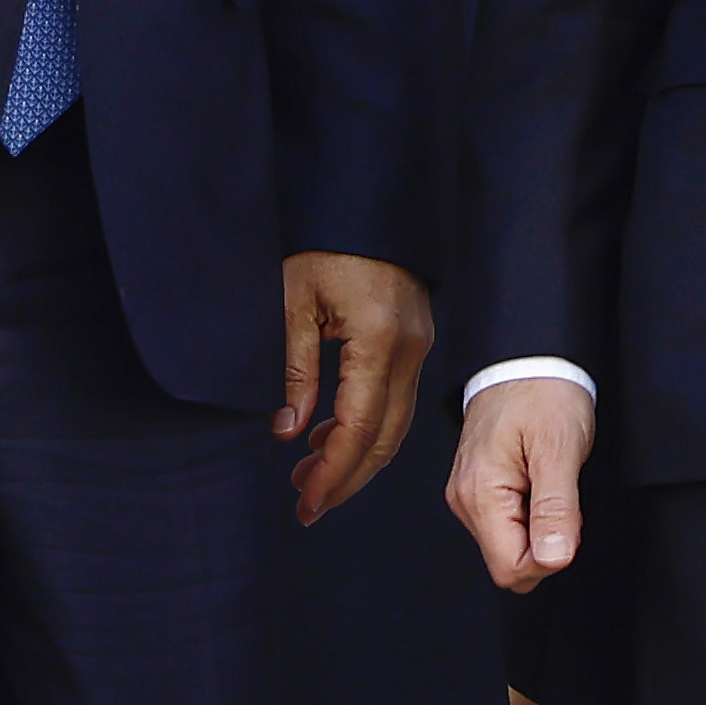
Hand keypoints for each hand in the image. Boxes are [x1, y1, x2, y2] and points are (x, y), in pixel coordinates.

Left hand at [279, 248, 431, 522]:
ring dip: (357, 455)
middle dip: (347, 477)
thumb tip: (287, 430)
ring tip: (310, 477)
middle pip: (386, 437)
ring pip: (395, 423)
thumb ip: (294, 369)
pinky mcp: (414, 339)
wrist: (364, 199)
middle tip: (308, 504)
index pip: (360, 427)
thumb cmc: (323, 241)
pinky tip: (330, 435)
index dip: (334, 472)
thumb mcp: (293, 300)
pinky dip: (367, 426)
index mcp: (379, 339)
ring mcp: (417, 345)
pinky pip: (396, 398)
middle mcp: (409, 349)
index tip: (307, 502)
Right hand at [450, 373, 594, 590]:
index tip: (566, 521)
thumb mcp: (560, 449)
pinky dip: (531, 514)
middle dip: (544, 544)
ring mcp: (469, 495)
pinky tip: (538, 480)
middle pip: (509, 563)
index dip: (549, 558)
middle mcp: (465, 500)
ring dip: (539, 527)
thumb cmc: (543, 393)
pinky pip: (506, 526)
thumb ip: (556, 509)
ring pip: (509, 547)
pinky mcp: (478, 490)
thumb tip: (553, 559)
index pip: (510, 569)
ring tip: (548, 481)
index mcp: (480, 494)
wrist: (527, 359)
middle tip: (559, 495)